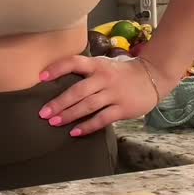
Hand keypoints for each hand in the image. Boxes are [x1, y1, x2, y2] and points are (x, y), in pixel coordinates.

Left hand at [38, 53, 160, 136]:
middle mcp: (104, 78)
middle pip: (78, 90)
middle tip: (43, 113)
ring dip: (69, 115)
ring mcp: (114, 94)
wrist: (152, 77)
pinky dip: (88, 126)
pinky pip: (102, 119)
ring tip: (54, 122)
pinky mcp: (122, 109)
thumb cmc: (121, 72)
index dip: (57, 68)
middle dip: (59, 103)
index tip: (41, 77)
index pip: (74, 62)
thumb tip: (59, 79)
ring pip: (88, 106)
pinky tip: (75, 132)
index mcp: (97, 65)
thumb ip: (86, 70)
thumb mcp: (104, 64)